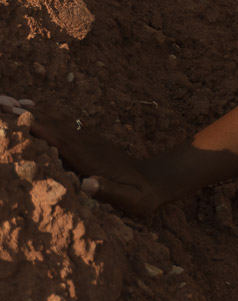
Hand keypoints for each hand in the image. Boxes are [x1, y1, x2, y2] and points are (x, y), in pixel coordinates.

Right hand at [0, 95, 171, 221]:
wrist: (159, 179)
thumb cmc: (142, 196)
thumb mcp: (130, 199)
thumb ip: (109, 192)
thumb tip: (88, 184)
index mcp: (90, 159)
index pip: (60, 141)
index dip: (39, 129)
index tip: (18, 117)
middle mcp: (87, 144)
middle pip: (53, 125)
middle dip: (28, 115)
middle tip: (1, 103)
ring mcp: (88, 140)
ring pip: (57, 120)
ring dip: (35, 111)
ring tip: (10, 101)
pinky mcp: (89, 140)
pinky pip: (63, 123)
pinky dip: (47, 114)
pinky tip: (34, 109)